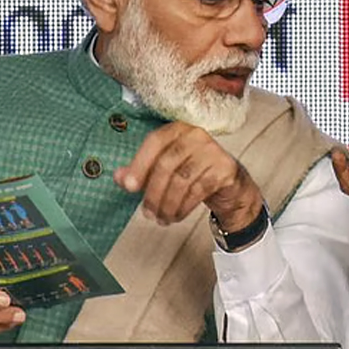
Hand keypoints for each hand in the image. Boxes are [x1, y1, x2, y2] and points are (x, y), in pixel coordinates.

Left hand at [115, 122, 260, 230]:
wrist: (229, 186)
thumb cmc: (193, 174)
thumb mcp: (164, 170)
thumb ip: (141, 171)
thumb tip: (118, 177)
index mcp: (178, 129)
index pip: (155, 141)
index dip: (139, 164)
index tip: (128, 186)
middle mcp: (197, 135)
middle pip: (167, 164)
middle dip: (153, 193)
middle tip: (147, 213)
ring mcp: (213, 151)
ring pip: (181, 180)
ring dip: (167, 204)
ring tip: (161, 218)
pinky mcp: (225, 169)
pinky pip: (198, 191)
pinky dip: (184, 207)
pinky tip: (177, 215)